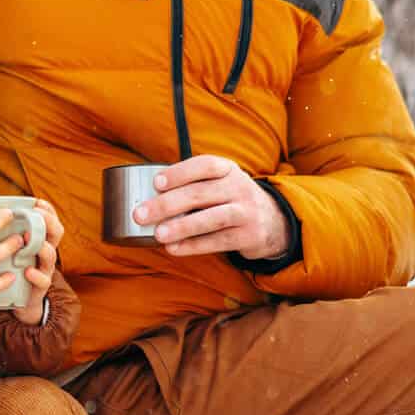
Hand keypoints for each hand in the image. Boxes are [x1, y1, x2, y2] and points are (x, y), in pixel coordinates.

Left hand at [13, 199, 62, 325]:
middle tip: (36, 215)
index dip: (47, 210)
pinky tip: (28, 271)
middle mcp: (45, 253)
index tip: (36, 202)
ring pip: (51, 255)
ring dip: (42, 246)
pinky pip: (43, 281)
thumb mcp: (12, 250)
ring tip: (29, 240)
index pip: (50, 220)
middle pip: (56, 233)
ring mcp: (45, 270)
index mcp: (39, 240)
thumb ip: (7, 234)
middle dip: (48, 222)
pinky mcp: (40, 288)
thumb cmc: (13, 270)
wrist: (21, 303)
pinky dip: (36, 275)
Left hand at [132, 155, 288, 260]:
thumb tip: (149, 197)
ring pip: (211, 218)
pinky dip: (193, 246)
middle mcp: (239, 187)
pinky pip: (218, 241)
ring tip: (158, 234)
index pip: (205, 165)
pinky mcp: (250, 235)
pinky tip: (173, 248)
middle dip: (167, 204)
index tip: (156, 182)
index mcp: (228, 169)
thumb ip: (194, 185)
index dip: (180, 173)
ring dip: (181, 226)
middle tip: (140, 214)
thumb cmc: (231, 200)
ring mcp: (247, 212)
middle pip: (200, 194)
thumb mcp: (221, 183)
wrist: (274, 222)